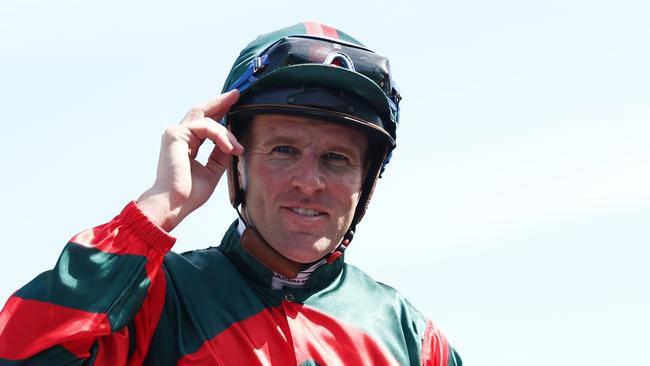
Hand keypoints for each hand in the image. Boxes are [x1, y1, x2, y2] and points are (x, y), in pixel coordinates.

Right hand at [137, 90, 241, 230]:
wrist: (173, 204)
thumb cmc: (188, 195)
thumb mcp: (212, 171)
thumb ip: (220, 155)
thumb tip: (233, 144)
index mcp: (186, 144)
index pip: (205, 122)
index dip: (220, 112)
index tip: (234, 104)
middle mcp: (179, 136)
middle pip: (202, 110)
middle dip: (221, 102)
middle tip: (237, 94)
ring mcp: (175, 133)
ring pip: (208, 120)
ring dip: (227, 133)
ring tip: (237, 149)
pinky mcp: (175, 134)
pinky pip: (205, 127)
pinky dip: (221, 136)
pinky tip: (230, 148)